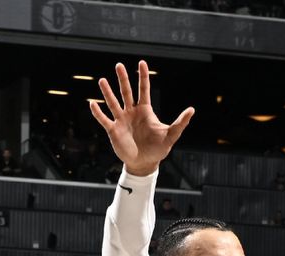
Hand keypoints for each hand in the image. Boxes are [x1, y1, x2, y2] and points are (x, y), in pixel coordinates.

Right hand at [90, 60, 193, 175]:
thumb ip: (180, 122)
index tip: (142, 62)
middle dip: (123, 79)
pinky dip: (98, 112)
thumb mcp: (171, 135)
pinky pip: (104, 119)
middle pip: (127, 92)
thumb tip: (192, 110)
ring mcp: (122, 120)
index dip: (143, 77)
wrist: (145, 163)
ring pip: (113, 103)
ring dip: (108, 92)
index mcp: (145, 111)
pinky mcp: (113, 130)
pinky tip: (93, 103)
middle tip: (119, 65)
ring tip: (103, 80)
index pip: (144, 90)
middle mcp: (132, 112)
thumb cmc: (158, 149)